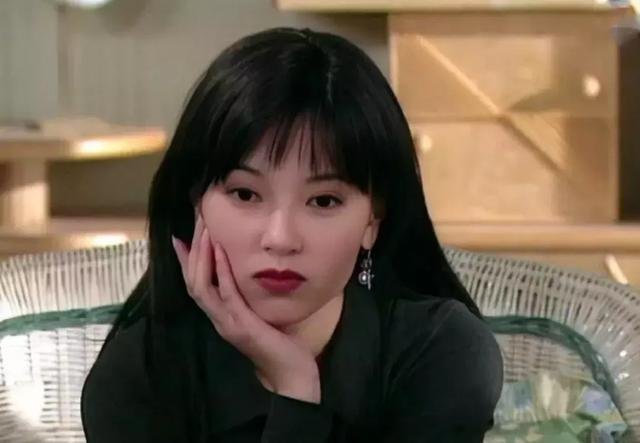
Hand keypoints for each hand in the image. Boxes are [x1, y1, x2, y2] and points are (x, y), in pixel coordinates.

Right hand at [171, 213, 320, 402]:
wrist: (291, 375)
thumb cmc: (281, 344)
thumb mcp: (260, 314)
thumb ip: (250, 296)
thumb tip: (250, 274)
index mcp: (221, 316)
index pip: (195, 284)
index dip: (185, 261)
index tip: (180, 235)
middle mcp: (218, 319)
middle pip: (192, 280)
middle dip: (192, 249)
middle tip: (196, 221)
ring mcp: (227, 323)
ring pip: (201, 286)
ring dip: (201, 256)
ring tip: (204, 229)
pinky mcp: (242, 326)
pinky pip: (226, 295)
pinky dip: (221, 272)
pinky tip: (220, 252)